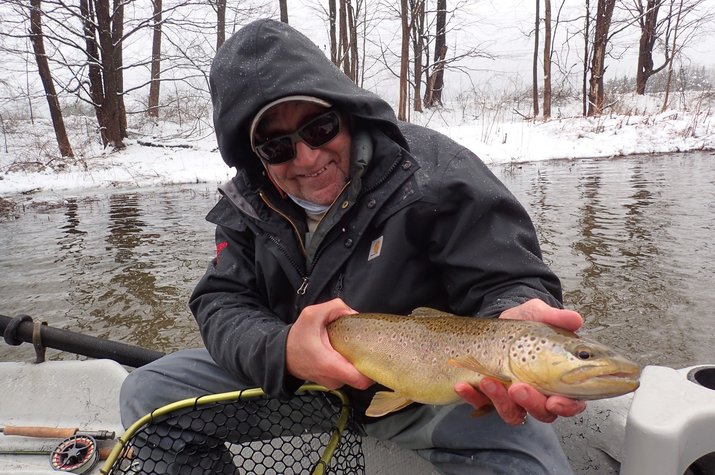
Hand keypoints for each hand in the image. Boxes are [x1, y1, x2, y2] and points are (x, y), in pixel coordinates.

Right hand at [286, 298, 372, 390]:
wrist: (281, 354)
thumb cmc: (296, 337)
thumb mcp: (312, 314)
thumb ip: (335, 307)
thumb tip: (355, 313)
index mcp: (330, 365)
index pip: (362, 380)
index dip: (374, 369)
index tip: (378, 356)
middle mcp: (333, 379)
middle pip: (362, 377)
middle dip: (368, 361)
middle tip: (369, 346)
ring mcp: (332, 383)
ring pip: (355, 376)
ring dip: (357, 362)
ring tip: (354, 348)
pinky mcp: (331, 383)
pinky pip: (347, 376)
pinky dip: (350, 365)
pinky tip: (346, 353)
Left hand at [454, 299, 586, 424]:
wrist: (497, 320)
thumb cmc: (525, 322)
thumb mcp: (538, 314)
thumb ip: (555, 317)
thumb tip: (574, 319)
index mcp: (559, 380)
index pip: (571, 403)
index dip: (566, 407)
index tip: (556, 400)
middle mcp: (539, 394)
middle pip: (542, 413)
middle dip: (531, 404)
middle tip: (518, 388)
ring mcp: (514, 398)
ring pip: (512, 413)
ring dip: (500, 401)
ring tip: (487, 381)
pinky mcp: (490, 396)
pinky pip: (481, 404)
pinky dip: (471, 397)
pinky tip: (462, 385)